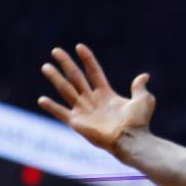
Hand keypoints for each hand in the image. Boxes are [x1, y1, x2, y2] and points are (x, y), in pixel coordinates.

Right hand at [38, 44, 155, 151]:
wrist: (132, 139)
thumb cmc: (139, 122)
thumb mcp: (143, 99)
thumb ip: (139, 87)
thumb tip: (144, 75)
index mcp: (106, 94)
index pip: (94, 72)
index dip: (87, 59)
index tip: (79, 46)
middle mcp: (92, 101)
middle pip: (76, 77)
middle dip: (66, 63)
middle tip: (56, 50)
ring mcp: (84, 111)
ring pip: (66, 90)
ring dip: (55, 78)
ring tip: (45, 66)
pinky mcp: (78, 122)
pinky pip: (61, 113)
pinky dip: (51, 107)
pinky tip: (41, 99)